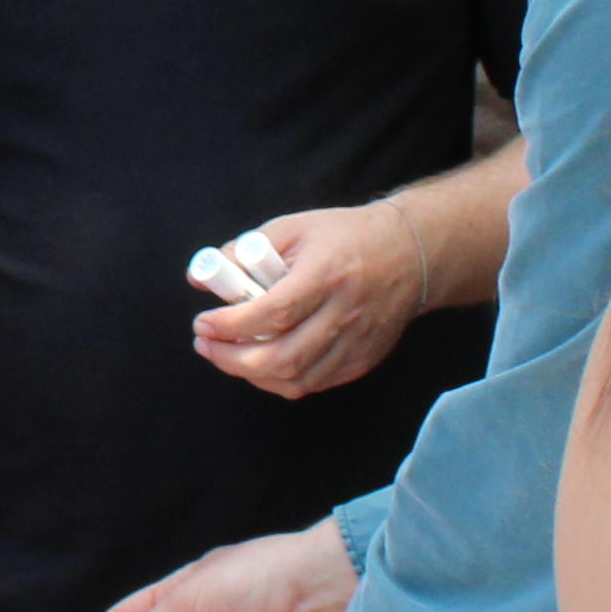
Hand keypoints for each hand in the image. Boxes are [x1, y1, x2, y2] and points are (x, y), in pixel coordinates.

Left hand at [188, 196, 431, 399]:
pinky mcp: (362, 361)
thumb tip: (199, 277)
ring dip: (251, 374)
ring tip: (226, 355)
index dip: (231, 325)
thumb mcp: (295, 227)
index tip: (203, 323)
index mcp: (326, 274)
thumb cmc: (346, 237)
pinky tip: (259, 364)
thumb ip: (245, 249)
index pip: (273, 312)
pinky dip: (279, 380)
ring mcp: (356, 343)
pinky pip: (313, 384)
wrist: (411, 255)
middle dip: (232, 359)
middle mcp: (344, 313)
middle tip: (205, 345)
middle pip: (283, 357)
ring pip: (297, 379)